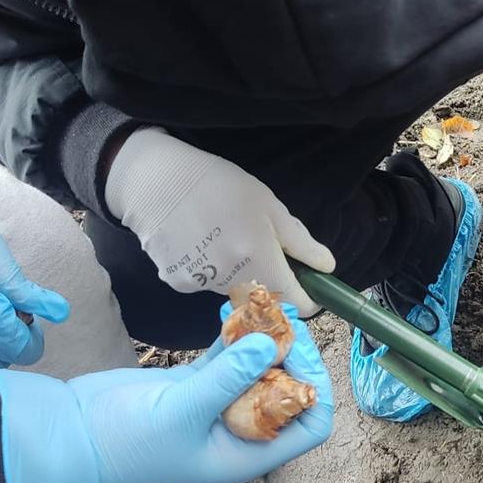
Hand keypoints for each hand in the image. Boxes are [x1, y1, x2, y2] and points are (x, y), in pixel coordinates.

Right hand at [0, 308, 334, 482]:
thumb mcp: (182, 410)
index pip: (309, 424)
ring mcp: (216, 405)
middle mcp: (240, 430)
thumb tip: (270, 344)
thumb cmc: (127, 443)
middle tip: (282, 317)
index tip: (298, 351)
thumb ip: (228, 377)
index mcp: (248, 451)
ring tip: (264, 304)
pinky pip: (226, 357)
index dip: (314, 388)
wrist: (70, 440)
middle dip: (291, 353)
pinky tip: (233, 309)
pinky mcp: (193, 385)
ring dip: (264, 338)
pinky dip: (234, 335)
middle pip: (287, 389)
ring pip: (256, 368)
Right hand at [106, 127, 334, 311]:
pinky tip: (200, 241)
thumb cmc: (219, 184)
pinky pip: (207, 284)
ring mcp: (200, 284)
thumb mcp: (270, 206)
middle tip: (260, 244)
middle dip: (271, 279)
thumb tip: (327, 268)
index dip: (307, 296)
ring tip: (225, 236)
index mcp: (258, 260)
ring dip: (240, 274)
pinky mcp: (177, 283)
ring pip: (235, 291)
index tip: (308, 282)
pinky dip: (211, 269)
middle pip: (264, 298)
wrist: (154, 178)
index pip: (297, 304)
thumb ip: (301, 243)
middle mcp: (230, 280)